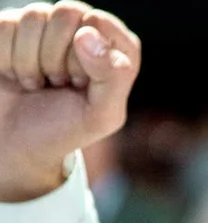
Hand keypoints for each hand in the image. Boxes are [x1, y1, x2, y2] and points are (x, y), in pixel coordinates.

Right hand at [0, 1, 139, 200]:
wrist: (18, 143)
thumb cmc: (65, 128)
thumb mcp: (101, 115)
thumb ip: (113, 77)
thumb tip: (88, 34)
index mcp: (115, 48)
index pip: (100, 23)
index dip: (87, 55)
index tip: (81, 83)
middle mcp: (83, 29)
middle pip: (67, 12)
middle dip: (57, 57)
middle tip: (58, 83)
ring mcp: (46, 25)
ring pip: (34, 16)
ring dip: (31, 61)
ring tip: (39, 83)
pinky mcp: (11, 28)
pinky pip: (5, 27)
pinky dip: (7, 59)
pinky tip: (17, 76)